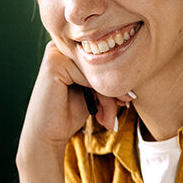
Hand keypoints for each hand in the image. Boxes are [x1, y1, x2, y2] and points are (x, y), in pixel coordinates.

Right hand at [17, 42, 130, 163]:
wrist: (46, 135)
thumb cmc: (68, 114)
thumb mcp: (93, 92)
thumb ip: (106, 78)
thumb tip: (136, 71)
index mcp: (69, 49)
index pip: (101, 57)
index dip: (117, 77)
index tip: (129, 98)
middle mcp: (60, 46)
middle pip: (99, 62)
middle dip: (115, 87)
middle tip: (125, 106)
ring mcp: (55, 53)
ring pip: (96, 70)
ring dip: (109, 95)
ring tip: (109, 117)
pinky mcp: (54, 63)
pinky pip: (88, 75)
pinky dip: (98, 95)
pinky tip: (98, 113)